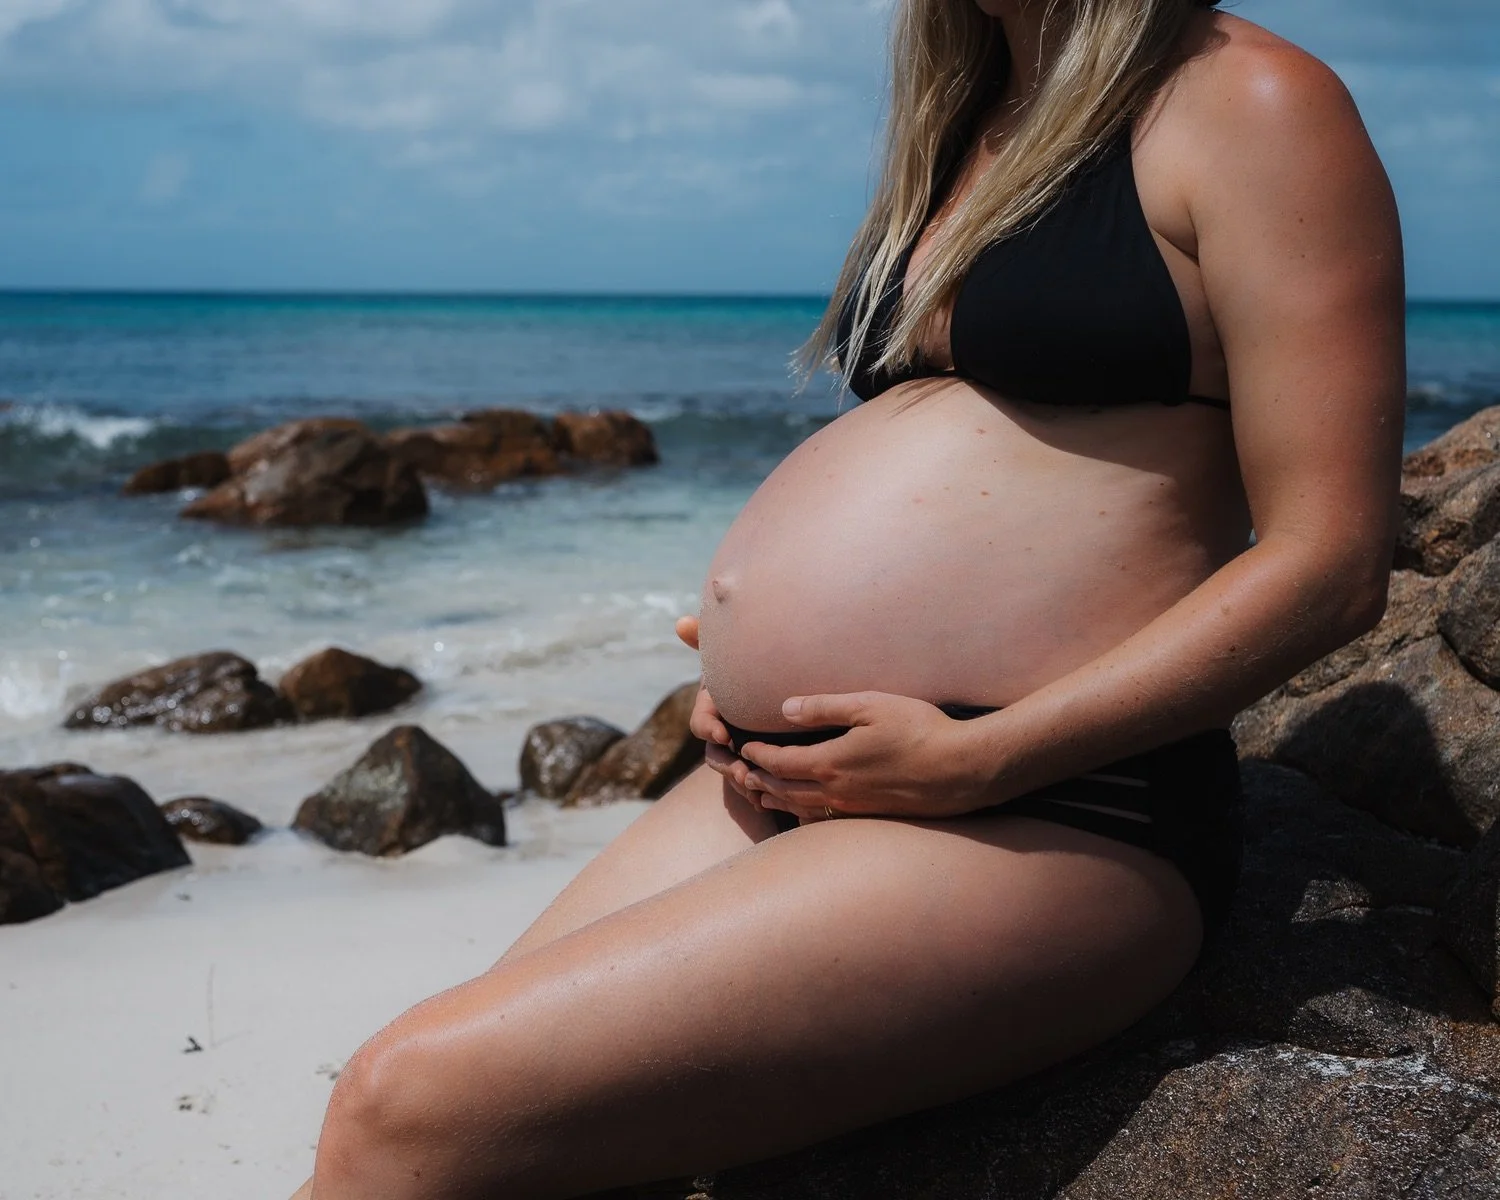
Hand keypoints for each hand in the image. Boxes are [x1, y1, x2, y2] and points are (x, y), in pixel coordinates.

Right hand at [675, 615, 758, 804]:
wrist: (803, 688)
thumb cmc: (765, 664)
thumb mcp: (740, 654)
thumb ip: (712, 639)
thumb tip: (681, 622)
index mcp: (718, 709)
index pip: (701, 722)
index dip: (707, 727)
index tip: (721, 733)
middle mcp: (728, 733)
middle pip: (717, 756)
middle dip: (728, 766)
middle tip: (745, 773)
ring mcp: (745, 752)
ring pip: (736, 775)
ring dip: (744, 785)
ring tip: (760, 792)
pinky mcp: (765, 766)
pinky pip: (758, 788)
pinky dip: (761, 797)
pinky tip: (771, 804)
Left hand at [734, 692, 998, 822]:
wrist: (962, 770)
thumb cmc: (920, 729)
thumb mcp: (871, 705)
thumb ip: (825, 706)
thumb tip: (784, 708)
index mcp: (830, 763)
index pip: (778, 762)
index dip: (756, 754)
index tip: (743, 745)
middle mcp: (836, 792)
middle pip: (782, 790)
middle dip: (757, 780)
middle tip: (740, 771)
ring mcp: (853, 809)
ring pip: (801, 808)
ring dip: (776, 799)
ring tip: (761, 791)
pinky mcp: (871, 816)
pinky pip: (823, 819)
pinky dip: (802, 813)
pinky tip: (804, 808)